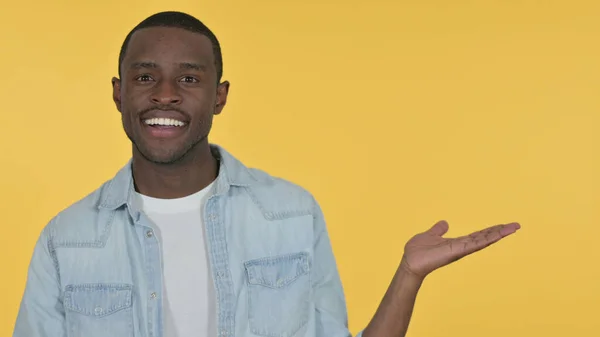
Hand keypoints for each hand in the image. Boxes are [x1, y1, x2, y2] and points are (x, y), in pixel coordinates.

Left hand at [400, 220, 520, 278]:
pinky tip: (497, 235)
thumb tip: (444, 223)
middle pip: (484, 238)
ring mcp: (460, 250)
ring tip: (512, 228)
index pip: (478, 235)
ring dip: (498, 234)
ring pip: (483, 240)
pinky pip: (474, 244)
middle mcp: (462, 247)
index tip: (504, 225)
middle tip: (516, 225)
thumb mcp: (430, 235)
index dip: (490, 230)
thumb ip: (438, 230)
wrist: (409, 263)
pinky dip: (485, 239)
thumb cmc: (417, 252)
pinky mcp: (456, 251)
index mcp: (457, 243)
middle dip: (500, 232)